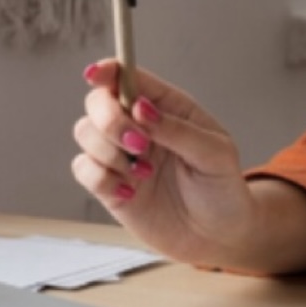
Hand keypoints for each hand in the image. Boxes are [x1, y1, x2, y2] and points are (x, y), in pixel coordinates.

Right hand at [72, 59, 256, 267]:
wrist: (217, 235)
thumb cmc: (222, 188)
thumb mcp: (215, 154)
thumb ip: (178, 129)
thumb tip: (141, 107)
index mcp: (168, 107)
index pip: (129, 77)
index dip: (108, 71)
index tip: (95, 75)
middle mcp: (139, 126)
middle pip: (98, 102)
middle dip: (110, 120)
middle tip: (140, 145)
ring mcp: (121, 155)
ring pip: (85, 132)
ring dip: (109, 152)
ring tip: (144, 173)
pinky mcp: (109, 184)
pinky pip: (83, 169)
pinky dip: (101, 178)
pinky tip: (131, 192)